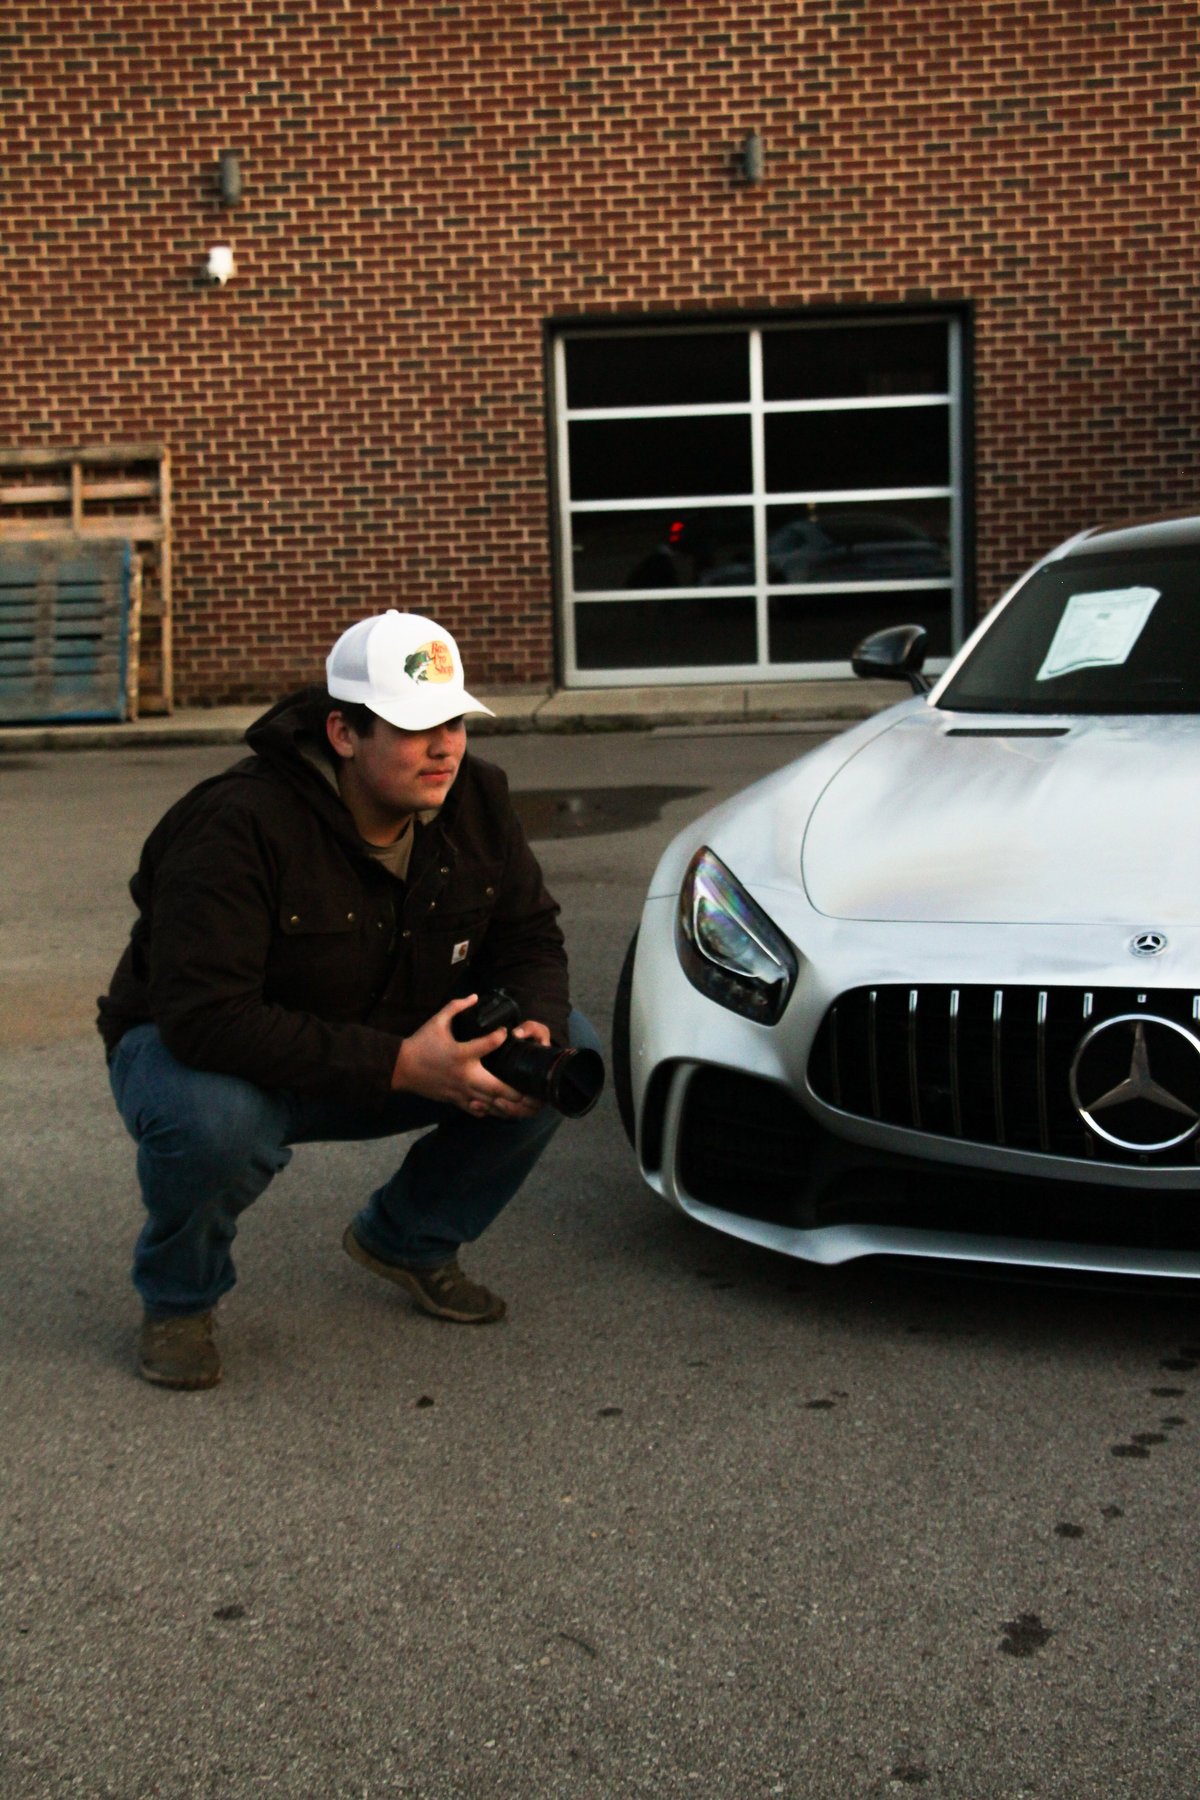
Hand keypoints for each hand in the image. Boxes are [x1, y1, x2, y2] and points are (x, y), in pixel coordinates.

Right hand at [390, 995, 539, 1118]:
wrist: (401, 1068)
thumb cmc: (420, 1043)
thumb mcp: (437, 1021)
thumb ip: (456, 1006)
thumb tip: (475, 997)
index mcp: (461, 1054)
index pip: (489, 1044)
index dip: (500, 1037)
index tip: (506, 1032)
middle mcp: (465, 1076)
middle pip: (498, 1088)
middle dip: (518, 1093)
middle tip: (534, 1093)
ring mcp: (461, 1091)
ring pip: (490, 1105)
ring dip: (510, 1107)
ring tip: (527, 1108)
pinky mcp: (456, 1100)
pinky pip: (478, 1110)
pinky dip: (492, 1112)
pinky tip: (504, 1111)